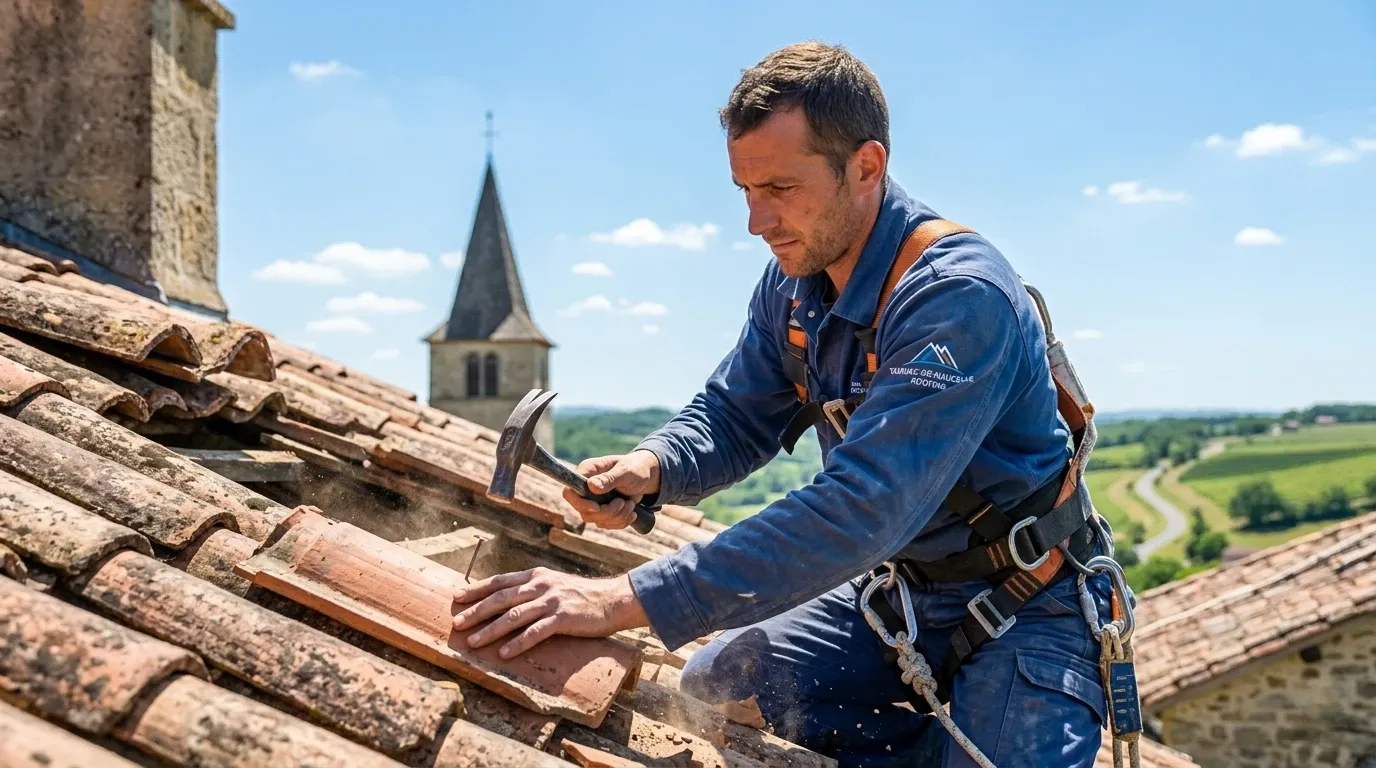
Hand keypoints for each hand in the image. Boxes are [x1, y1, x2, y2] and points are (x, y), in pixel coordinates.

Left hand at [452, 567, 648, 657]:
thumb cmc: (581, 596)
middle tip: (457, 623)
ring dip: (491, 630)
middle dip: (476, 611)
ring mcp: (552, 601)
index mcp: (536, 576)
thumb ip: (532, 589)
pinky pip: (535, 633)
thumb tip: (505, 601)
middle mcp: (541, 585)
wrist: (613, 599)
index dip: (477, 589)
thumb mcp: (554, 584)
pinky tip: (504, 653)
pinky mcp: (563, 618)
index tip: (457, 598)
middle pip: (501, 598)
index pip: (500, 581)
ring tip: (473, 642)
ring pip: (514, 616)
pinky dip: (518, 643)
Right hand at [563, 450, 660, 529]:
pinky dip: (621, 521)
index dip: (580, 503)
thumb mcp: (625, 471)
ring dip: (617, 516)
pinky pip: (606, 525)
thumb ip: (609, 478)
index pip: (569, 492)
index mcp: (587, 472)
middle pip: (584, 511)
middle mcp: (585, 488)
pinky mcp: (602, 512)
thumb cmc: (635, 468)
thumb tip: (591, 486)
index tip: (598, 507)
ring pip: (596, 520)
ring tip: (630, 504)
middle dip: (607, 512)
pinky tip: (632, 512)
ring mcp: (593, 501)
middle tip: (624, 502)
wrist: (645, 476)